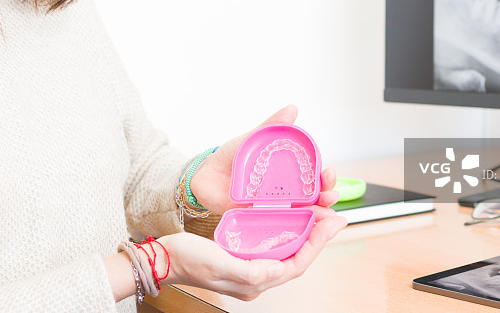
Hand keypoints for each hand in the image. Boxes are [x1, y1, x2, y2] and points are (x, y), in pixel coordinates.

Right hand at [156, 210, 346, 299]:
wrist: (164, 258)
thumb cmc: (188, 260)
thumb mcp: (219, 263)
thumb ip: (250, 270)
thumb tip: (279, 270)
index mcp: (255, 281)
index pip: (297, 263)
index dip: (318, 243)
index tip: (333, 223)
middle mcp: (257, 277)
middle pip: (297, 257)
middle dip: (318, 238)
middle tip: (336, 217)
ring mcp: (250, 267)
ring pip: (288, 251)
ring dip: (306, 235)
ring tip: (321, 217)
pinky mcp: (243, 256)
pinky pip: (273, 245)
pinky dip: (287, 232)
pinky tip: (290, 220)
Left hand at [190, 105, 340, 214]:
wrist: (203, 175)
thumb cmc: (229, 156)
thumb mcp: (252, 138)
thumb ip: (272, 125)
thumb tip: (292, 109)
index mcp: (285, 173)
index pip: (312, 176)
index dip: (325, 177)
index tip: (329, 173)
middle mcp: (284, 192)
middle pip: (312, 197)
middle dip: (326, 197)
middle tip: (330, 195)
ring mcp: (272, 207)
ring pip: (299, 214)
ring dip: (316, 216)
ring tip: (324, 215)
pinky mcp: (258, 218)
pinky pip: (276, 224)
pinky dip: (290, 226)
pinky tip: (299, 227)